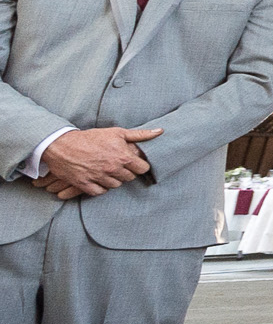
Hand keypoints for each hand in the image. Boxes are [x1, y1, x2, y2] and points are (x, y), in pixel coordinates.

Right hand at [40, 126, 161, 196]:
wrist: (61, 144)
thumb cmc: (91, 137)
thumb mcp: (117, 132)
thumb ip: (139, 135)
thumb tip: (160, 132)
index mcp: (122, 157)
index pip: (143, 169)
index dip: (139, 166)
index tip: (133, 163)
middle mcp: (112, 169)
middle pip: (129, 178)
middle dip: (125, 172)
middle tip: (117, 165)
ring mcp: (99, 178)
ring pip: (115, 185)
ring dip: (113, 179)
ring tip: (106, 170)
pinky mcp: (85, 184)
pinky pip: (100, 192)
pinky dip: (100, 187)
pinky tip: (98, 178)